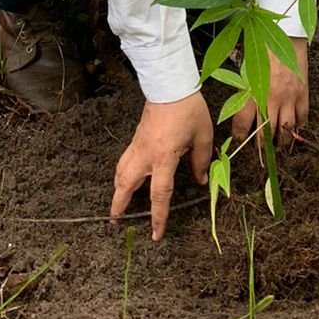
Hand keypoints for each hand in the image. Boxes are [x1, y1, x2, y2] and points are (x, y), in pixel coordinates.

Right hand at [109, 92, 212, 241]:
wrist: (170, 83)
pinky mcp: (137, 137)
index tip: (155, 235)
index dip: (158, 217)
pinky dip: (122, 173)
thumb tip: (201, 180)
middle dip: (119, 205)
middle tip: (115, 221)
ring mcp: (138, 145)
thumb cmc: (188, 109)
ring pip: (121, 171)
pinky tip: (128, 177)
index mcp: (164, 157)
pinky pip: (125, 160)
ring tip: (118, 202)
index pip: (159, 195)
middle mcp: (146, 154)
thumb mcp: (203, 136)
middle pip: (126, 185)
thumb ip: (202, 160)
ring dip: (118, 189)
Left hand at [230, 36, 308, 147]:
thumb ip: (245, 90)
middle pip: (266, 133)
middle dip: (263, 146)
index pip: (243, 123)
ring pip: (286, 130)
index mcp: (252, 91)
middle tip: (262, 153)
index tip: (239, 140)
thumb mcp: (247, 69)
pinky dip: (299, 127)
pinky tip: (296, 130)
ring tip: (280, 146)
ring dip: (282, 141)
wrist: (285, 34)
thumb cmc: (262, 48)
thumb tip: (241, 108)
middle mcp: (270, 98)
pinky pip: (302, 118)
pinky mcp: (303, 93)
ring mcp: (288, 97)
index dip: (239, 136)